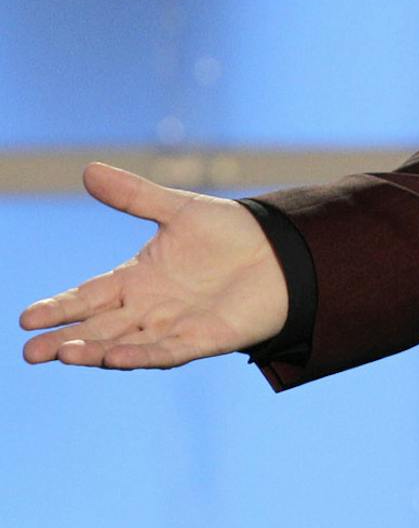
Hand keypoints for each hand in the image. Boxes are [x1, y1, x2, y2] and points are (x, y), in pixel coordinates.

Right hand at [18, 161, 289, 367]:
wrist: (283, 250)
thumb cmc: (231, 232)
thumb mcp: (179, 209)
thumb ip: (134, 196)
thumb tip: (88, 169)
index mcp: (137, 279)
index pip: (88, 296)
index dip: (59, 308)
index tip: (26, 318)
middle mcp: (149, 308)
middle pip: (99, 327)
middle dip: (65, 340)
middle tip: (30, 353)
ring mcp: (174, 326)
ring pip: (126, 344)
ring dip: (96, 351)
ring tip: (65, 354)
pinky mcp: (204, 338)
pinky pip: (167, 351)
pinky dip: (141, 355)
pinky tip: (115, 358)